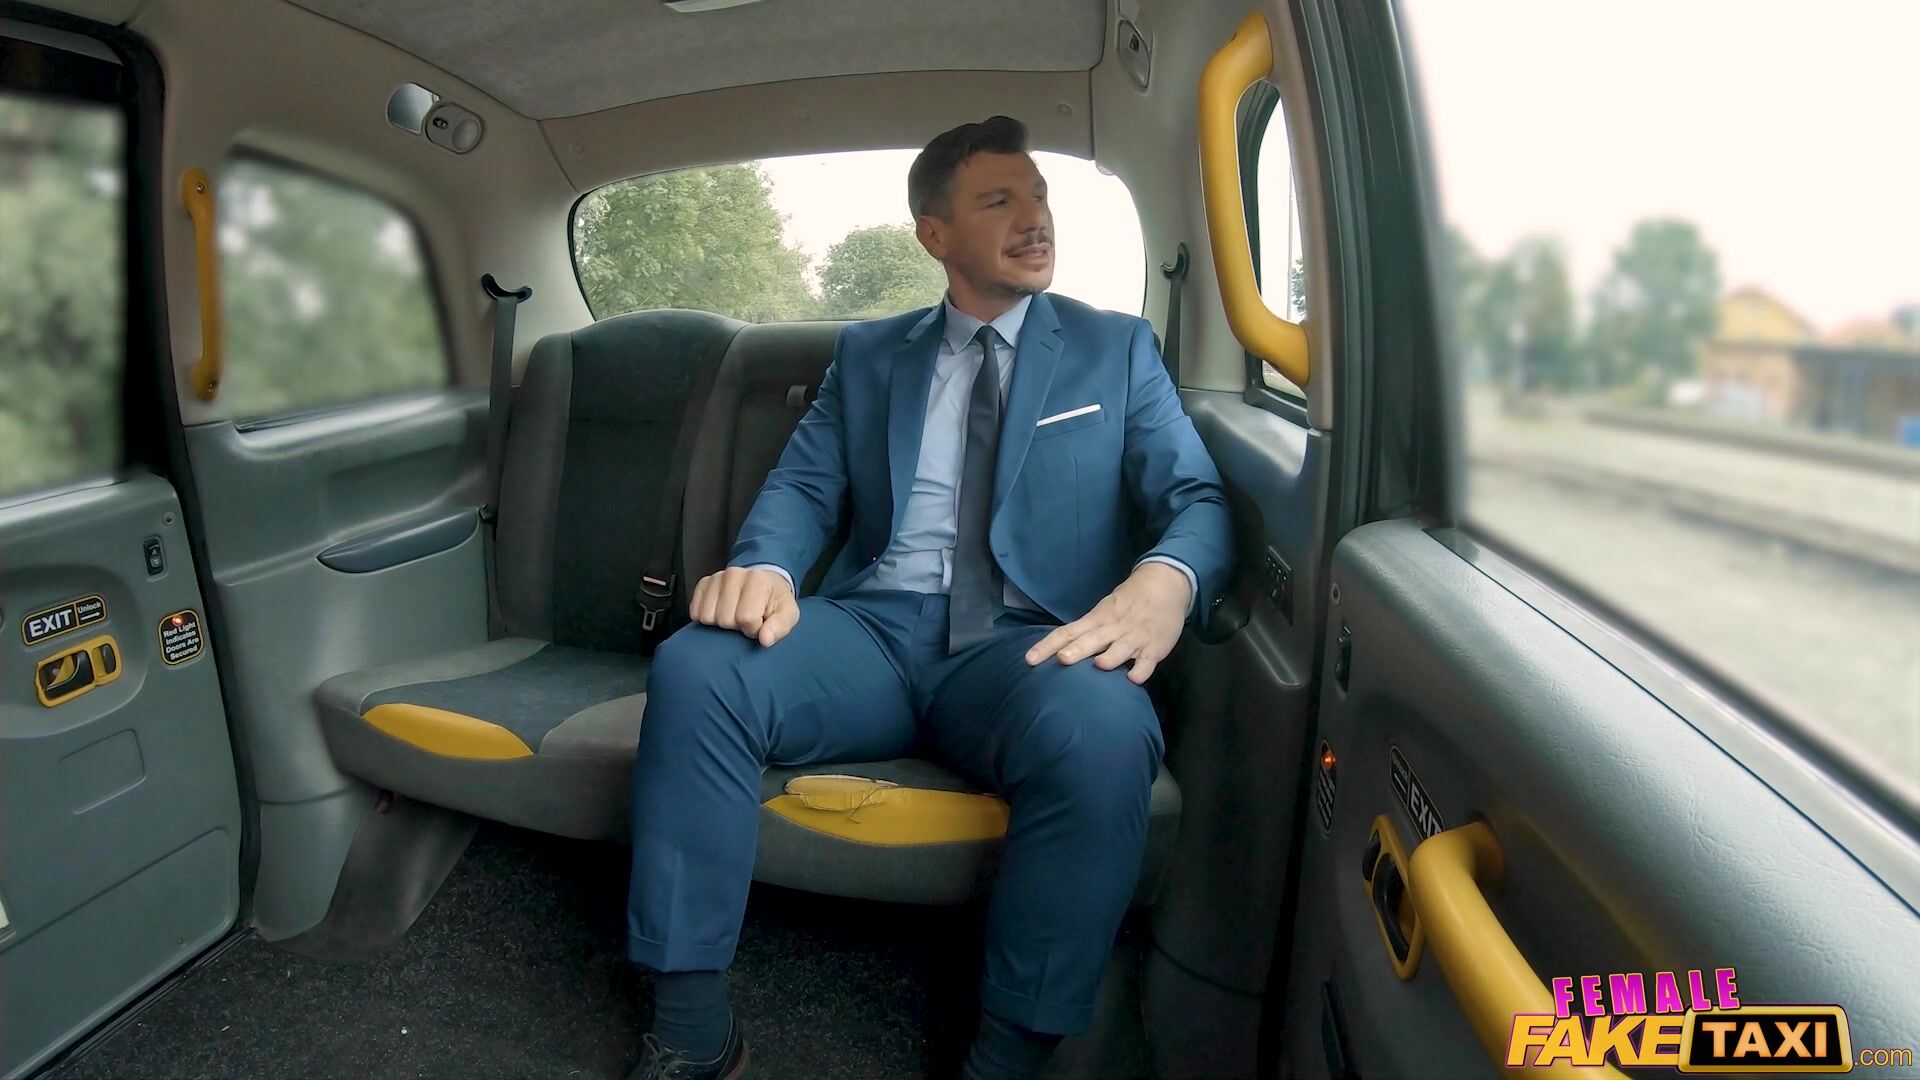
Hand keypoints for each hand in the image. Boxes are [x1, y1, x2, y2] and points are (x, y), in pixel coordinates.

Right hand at [690, 567, 798, 646]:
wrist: (764, 584)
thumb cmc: (774, 602)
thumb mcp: (788, 614)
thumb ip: (780, 627)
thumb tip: (765, 639)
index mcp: (757, 580)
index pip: (746, 618)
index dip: (753, 628)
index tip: (759, 623)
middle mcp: (733, 574)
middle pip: (725, 619)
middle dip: (737, 626)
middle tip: (746, 619)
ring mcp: (716, 578)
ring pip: (708, 617)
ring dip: (721, 623)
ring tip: (734, 615)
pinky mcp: (703, 584)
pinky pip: (695, 611)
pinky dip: (706, 618)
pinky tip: (720, 612)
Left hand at [1025, 562, 1190, 683]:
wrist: (1165, 583)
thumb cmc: (1128, 603)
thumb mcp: (1104, 612)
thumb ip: (1085, 632)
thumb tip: (1058, 651)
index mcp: (1096, 619)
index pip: (1067, 632)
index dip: (1048, 645)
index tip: (1029, 659)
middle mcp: (1112, 628)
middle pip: (1092, 639)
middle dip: (1078, 649)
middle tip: (1062, 659)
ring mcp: (1134, 636)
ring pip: (1121, 648)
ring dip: (1111, 656)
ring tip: (1099, 665)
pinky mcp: (1155, 646)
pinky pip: (1148, 659)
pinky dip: (1142, 668)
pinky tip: (1134, 678)